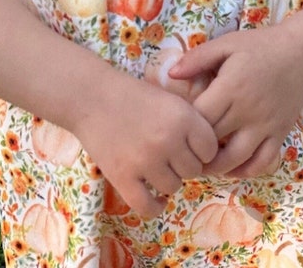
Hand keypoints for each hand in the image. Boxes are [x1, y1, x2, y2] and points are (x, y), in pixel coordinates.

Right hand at [74, 69, 218, 218]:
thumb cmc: (132, 95)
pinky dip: (154, 206)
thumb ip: (190, 123)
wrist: (92, 96)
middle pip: (193, 170)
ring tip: (154, 167)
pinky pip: (148, 207)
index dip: (201, 150)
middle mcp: (168, 140)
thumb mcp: (169, 99)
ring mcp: (145, 161)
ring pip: (173, 187)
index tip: (189, 147)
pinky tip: (154, 197)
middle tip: (168, 155)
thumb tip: (209, 155)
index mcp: (183, 117)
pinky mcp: (123, 177)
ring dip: (166, 181)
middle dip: (183, 164)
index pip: (210, 150)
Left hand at [169, 28, 302, 177]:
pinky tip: (231, 168)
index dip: (184, 127)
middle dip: (194, 149)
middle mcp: (248, 111)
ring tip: (200, 165)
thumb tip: (171, 74)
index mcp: (231, 88)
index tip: (173, 128)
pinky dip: (245, 171)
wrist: (301, 53)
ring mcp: (266, 125)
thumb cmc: (259, 46)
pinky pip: (263, 162)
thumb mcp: (226, 44)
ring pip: (237, 158)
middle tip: (179, 152)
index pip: (200, 118)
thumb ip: (198, 58)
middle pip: (214, 140)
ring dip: (216, 168)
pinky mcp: (280, 134)